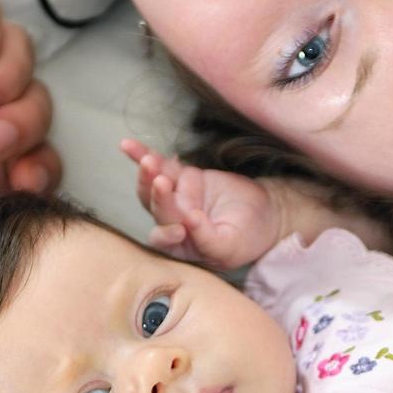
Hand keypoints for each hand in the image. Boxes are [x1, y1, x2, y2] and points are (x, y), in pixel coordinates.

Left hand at [120, 137, 280, 268]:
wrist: (264, 212)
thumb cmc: (248, 236)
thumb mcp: (232, 244)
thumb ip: (210, 240)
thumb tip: (191, 221)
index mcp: (182, 247)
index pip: (166, 240)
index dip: (167, 234)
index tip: (180, 229)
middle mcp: (173, 224)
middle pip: (158, 211)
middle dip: (158, 197)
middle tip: (162, 183)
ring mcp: (176, 198)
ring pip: (152, 187)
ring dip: (146, 174)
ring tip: (148, 161)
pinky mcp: (181, 177)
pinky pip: (160, 165)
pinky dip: (142, 154)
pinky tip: (128, 145)